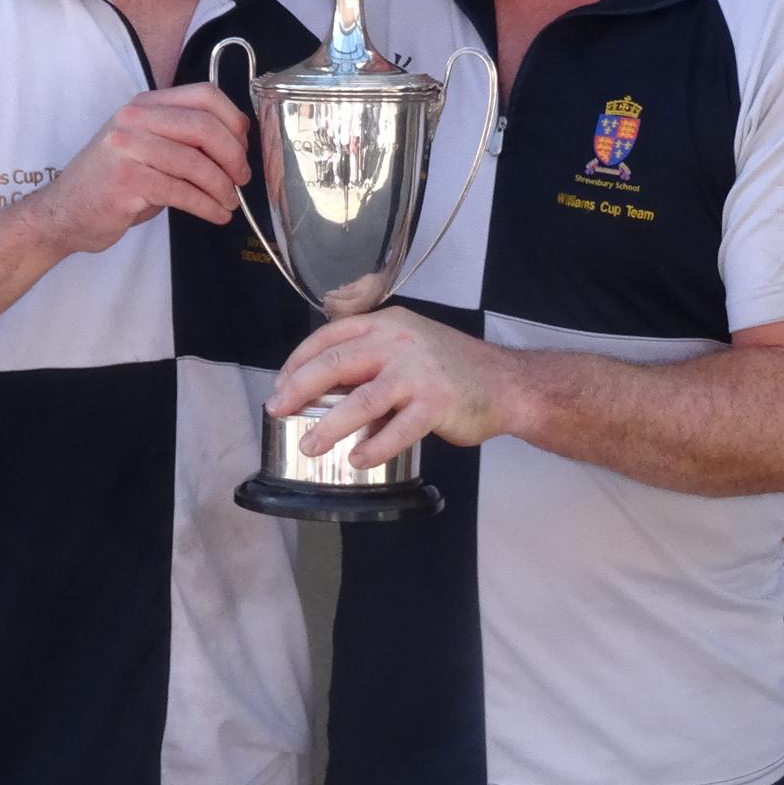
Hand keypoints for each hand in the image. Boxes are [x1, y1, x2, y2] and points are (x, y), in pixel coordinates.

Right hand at [26, 84, 250, 254]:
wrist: (63, 213)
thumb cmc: (111, 183)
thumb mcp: (144, 147)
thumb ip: (181, 139)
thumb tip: (234, 145)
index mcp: (144, 104)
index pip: (204, 96)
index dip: (234, 120)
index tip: (243, 145)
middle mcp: (134, 119)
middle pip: (205, 127)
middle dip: (234, 156)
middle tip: (242, 179)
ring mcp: (127, 148)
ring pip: (196, 163)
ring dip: (223, 188)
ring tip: (229, 203)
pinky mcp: (127, 181)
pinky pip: (182, 192)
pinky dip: (207, 207)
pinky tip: (216, 214)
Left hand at [269, 307, 516, 470]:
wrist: (506, 383)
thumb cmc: (453, 369)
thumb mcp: (409, 347)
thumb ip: (372, 359)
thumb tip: (325, 386)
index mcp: (388, 324)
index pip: (330, 336)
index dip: (299, 360)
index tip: (281, 383)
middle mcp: (399, 343)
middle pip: (336, 363)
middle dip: (299, 388)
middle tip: (277, 409)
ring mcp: (417, 373)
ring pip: (360, 400)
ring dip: (329, 425)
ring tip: (310, 444)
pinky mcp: (435, 404)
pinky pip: (396, 431)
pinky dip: (373, 448)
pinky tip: (357, 460)